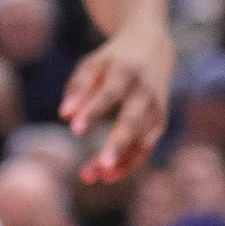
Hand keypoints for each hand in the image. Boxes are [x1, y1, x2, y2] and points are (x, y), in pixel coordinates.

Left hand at [62, 23, 171, 181]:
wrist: (153, 48)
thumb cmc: (113, 59)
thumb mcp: (93, 63)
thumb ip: (78, 87)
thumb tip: (65, 116)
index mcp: (126, 72)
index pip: (110, 93)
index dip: (93, 111)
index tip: (75, 130)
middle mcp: (146, 93)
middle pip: (133, 121)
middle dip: (118, 144)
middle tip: (101, 167)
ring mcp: (156, 109)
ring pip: (140, 140)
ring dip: (118, 161)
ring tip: (89, 177)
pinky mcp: (159, 122)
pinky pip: (145, 148)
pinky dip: (128, 163)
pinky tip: (105, 176)